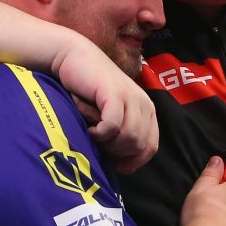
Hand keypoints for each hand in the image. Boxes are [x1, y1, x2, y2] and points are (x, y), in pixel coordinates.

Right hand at [53, 38, 157, 173]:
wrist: (74, 58)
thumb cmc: (88, 91)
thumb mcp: (111, 114)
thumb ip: (121, 133)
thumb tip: (124, 167)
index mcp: (147, 110)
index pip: (151, 147)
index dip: (133, 161)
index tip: (113, 164)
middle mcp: (143, 103)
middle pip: (139, 145)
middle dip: (117, 153)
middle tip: (99, 145)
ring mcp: (130, 97)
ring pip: (128, 138)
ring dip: (108, 144)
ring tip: (93, 134)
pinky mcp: (114, 93)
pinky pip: (113, 126)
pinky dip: (99, 134)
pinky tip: (89, 129)